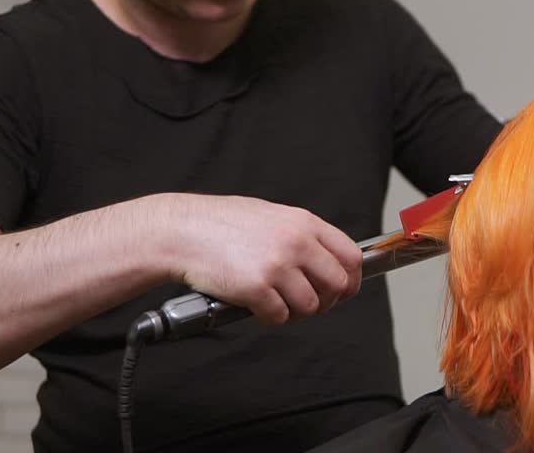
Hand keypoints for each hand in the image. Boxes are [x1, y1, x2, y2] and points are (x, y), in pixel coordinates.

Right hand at [153, 193, 363, 324]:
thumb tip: (327, 261)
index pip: (351, 256)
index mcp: (304, 222)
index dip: (351, 279)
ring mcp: (277, 266)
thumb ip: (301, 235)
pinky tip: (256, 305)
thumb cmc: (221, 224)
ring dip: (295, 313)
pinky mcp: (256, 289)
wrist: (182, 231)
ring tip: (276, 303)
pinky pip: (279, 317)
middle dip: (326, 301)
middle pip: (338, 285)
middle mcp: (296, 242)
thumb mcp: (271, 216)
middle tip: (306, 303)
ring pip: (310, 306)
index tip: (343, 290)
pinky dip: (270, 317)